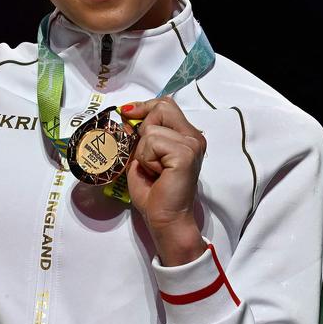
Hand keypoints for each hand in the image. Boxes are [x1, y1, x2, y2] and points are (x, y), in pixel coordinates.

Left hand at [120, 98, 206, 265]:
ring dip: (143, 151)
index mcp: (187, 135)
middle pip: (162, 107)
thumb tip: (128, 114)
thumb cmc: (154, 193)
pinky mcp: (186, 153)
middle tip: (147, 156)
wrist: (165, 219)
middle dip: (144, 128)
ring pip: (152, 128)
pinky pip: (152, 142)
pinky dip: (147, 159)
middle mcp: (194, 136)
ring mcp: (192, 144)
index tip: (128, 113)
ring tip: (153, 170)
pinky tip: (157, 173)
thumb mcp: (144, 156)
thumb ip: (143, 135)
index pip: (166, 104)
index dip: (145, 106)